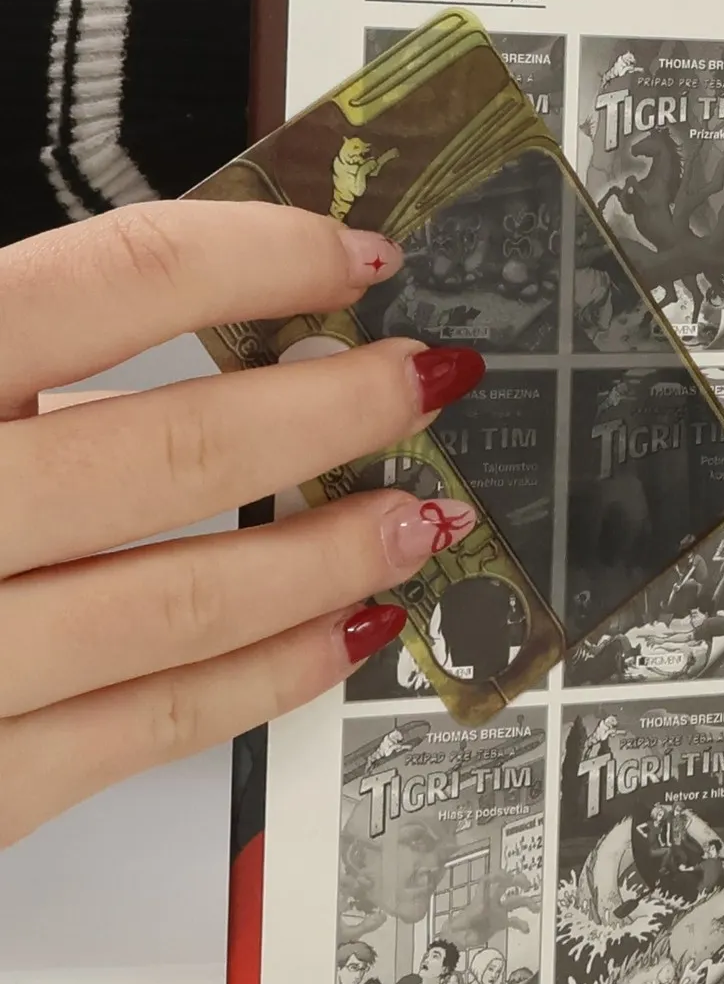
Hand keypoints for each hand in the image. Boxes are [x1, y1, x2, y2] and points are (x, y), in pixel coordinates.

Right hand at [0, 202, 483, 847]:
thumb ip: (2, 342)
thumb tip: (160, 289)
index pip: (102, 285)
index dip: (254, 257)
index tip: (346, 255)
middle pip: (168, 452)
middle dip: (330, 411)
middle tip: (420, 381)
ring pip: (181, 602)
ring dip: (327, 555)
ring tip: (419, 516)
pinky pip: (147, 729)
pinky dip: (264, 678)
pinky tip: (339, 637)